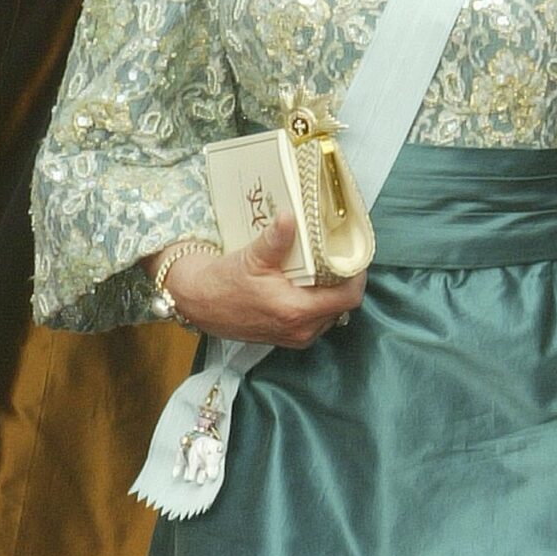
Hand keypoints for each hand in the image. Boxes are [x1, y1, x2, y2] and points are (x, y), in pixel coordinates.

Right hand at [157, 214, 364, 347]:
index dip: (357, 276)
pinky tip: (310, 284)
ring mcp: (296, 337)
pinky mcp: (289, 338)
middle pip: (342, 306)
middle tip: (340, 258)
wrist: (199, 303)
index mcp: (296, 311)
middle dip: (344, 282)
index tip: (354, 257)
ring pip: (330, 314)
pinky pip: (316, 320)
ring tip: (326, 269)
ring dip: (331, 293)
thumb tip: (290, 216)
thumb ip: (276, 239)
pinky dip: (318, 302)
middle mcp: (301, 330)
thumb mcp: (251, 257)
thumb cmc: (223, 282)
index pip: (348, 298)